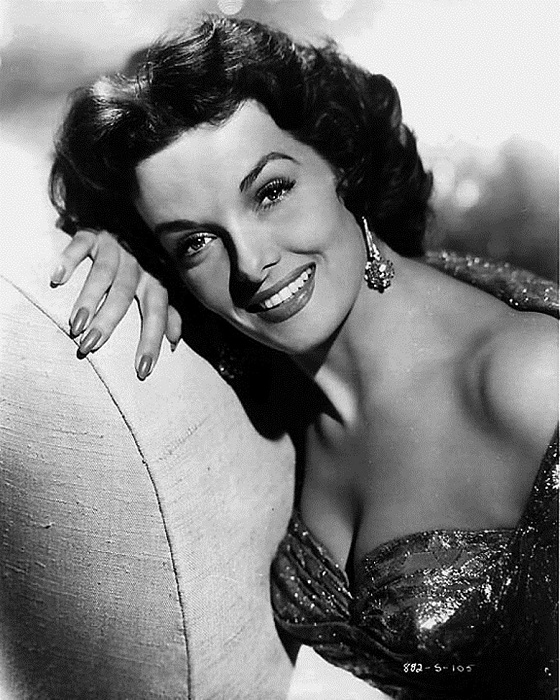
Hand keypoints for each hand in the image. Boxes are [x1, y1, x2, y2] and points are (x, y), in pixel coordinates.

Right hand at [51, 230, 181, 379]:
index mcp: (155, 281)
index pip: (156, 314)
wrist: (126, 221)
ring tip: (75, 325)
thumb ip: (168, 314)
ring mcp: (116, 247)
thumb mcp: (158, 288)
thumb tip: (175, 343)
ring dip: (89, 299)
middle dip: (109, 321)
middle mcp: (138, 264)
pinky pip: (82, 244)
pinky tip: (57, 279)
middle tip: (90, 347)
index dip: (151, 341)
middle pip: (124, 295)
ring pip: (104, 274)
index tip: (141, 371)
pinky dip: (69, 260)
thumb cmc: (143, 263)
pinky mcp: (93, 233)